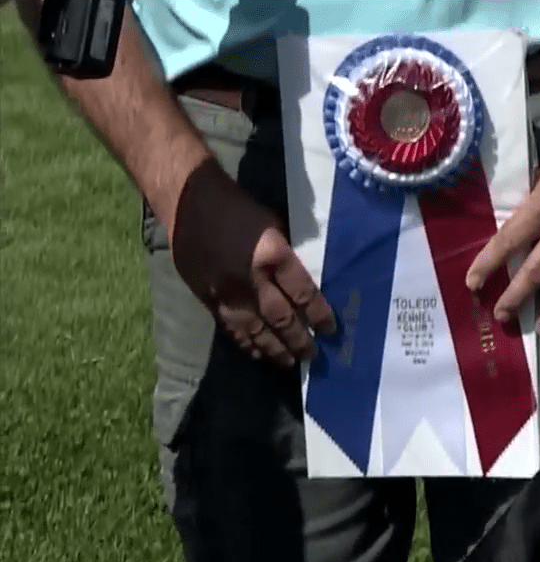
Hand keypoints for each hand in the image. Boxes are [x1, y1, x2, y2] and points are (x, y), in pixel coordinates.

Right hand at [169, 161, 336, 366]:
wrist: (187, 199)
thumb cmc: (236, 207)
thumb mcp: (273, 224)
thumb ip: (286, 256)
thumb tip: (301, 284)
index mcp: (273, 255)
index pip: (304, 294)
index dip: (319, 316)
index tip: (330, 331)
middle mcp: (251, 278)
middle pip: (282, 318)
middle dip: (299, 340)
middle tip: (312, 356)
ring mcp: (227, 291)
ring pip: (255, 330)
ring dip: (275, 349)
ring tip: (289, 362)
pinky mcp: (206, 297)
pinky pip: (231, 327)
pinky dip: (246, 343)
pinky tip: (258, 353)